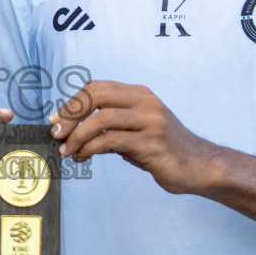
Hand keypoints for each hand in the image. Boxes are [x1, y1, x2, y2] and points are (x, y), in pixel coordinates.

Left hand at [51, 81, 216, 194]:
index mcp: (139, 95)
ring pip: (101, 119)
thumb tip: (70, 132)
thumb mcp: (135, 132)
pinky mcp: (152, 143)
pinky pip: (110, 141)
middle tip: (57, 134)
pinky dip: (89, 149)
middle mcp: (145, 102)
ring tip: (67, 151)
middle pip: (97, 95)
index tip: (56, 121)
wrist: (199, 167)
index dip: (73, 102)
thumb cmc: (163, 150)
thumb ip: (108, 127)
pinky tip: (83, 158)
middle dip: (71, 114)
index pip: (98, 87)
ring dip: (77, 137)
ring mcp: (150, 121)